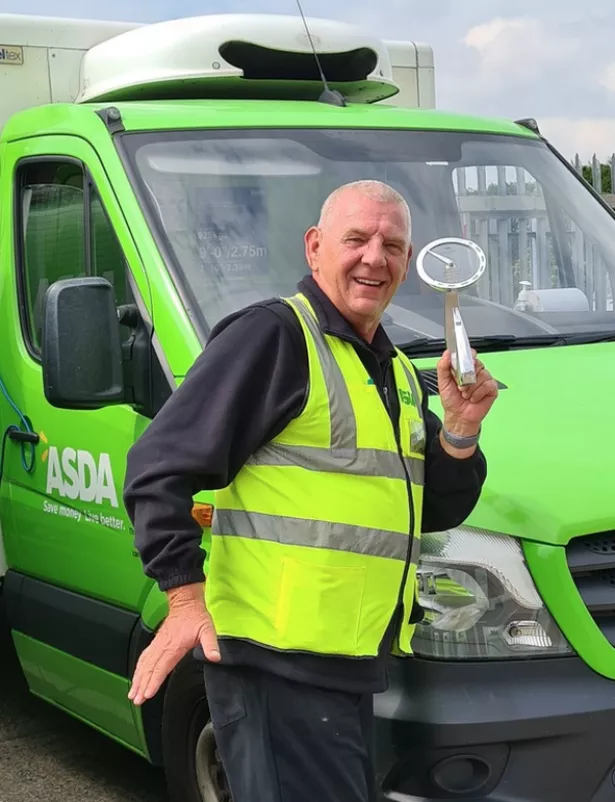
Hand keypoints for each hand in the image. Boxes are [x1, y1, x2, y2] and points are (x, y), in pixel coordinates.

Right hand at [128, 583, 219, 705]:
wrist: (185, 602)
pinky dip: (138, 668)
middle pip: (149, 669)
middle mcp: (163, 646)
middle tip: (136, 699)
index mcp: (174, 646)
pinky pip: (144, 656)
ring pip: (144, 664)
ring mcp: (158, 644)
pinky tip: (136, 675)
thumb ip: (211, 644)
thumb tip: (215, 657)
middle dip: (142, 685)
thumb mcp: (207, 629)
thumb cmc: (195, 616)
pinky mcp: (156, 642)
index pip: (161, 667)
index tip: (147, 693)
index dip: (154, 681)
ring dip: (137, 679)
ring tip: (132, 693)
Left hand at [436, 349, 497, 433]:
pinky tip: (474, 398)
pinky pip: (488, 385)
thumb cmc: (452, 400)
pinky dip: (478, 393)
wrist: (458, 416)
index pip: (470, 355)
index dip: (468, 357)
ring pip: (483, 375)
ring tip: (466, 394)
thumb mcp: (443, 382)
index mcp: (465, 368)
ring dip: (471, 387)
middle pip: (477, 364)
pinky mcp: (492, 389)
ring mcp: (485, 380)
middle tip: (460, 386)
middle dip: (466, 377)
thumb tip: (447, 354)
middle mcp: (476, 372)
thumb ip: (443, 366)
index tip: (462, 364)